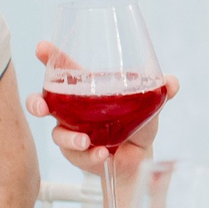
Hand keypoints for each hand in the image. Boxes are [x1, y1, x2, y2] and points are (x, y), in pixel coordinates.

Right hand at [24, 42, 176, 179]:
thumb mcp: (150, 105)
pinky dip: (90, 155)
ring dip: (69, 137)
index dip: (50, 58)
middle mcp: (72, 110)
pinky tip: (102, 154)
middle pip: (44, 101)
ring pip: (57, 133)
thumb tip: (172, 82)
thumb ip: (160, 92)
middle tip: (41, 106)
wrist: (140, 158)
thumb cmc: (138, 124)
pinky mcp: (77, 155)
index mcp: (86, 89)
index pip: (63, 70)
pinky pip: (77, 155)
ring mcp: (72, 132)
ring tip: (85, 141)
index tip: (42, 49)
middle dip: (36, 102)